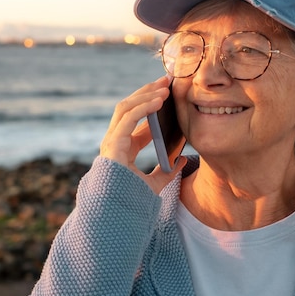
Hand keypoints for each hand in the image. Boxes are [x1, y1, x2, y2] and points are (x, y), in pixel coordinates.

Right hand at [100, 76, 185, 192]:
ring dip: (146, 94)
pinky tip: (159, 100)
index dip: (152, 106)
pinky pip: (127, 118)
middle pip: (129, 108)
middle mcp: (115, 141)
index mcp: (124, 148)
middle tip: (167, 80)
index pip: (136, 120)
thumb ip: (167, 172)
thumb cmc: (132, 202)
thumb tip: (183, 160)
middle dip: (147, 92)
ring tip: (165, 86)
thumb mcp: (156, 184)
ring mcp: (111, 142)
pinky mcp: (113, 144)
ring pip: (126, 108)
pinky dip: (143, 107)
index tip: (169, 94)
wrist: (119, 215)